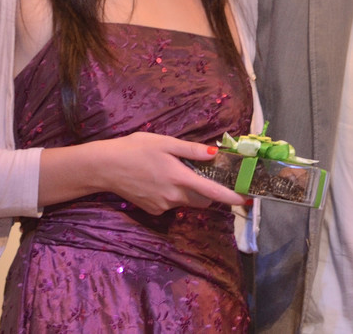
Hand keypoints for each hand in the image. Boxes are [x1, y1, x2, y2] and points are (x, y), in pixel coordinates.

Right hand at [40, 132, 248, 213]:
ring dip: (191, 191)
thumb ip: (192, 150)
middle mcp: (174, 196)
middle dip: (211, 191)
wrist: (104, 167)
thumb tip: (216, 154)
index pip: (214, 192)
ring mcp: (162, 206)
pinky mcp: (153, 210)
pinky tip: (160, 180)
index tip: (247, 200)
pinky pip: (172, 204)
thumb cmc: (135, 149)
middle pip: (203, 199)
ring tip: (176, 172)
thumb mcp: (165, 143)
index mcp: (180, 178)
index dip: (232, 197)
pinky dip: (175, 194)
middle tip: (208, 175)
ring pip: (188, 201)